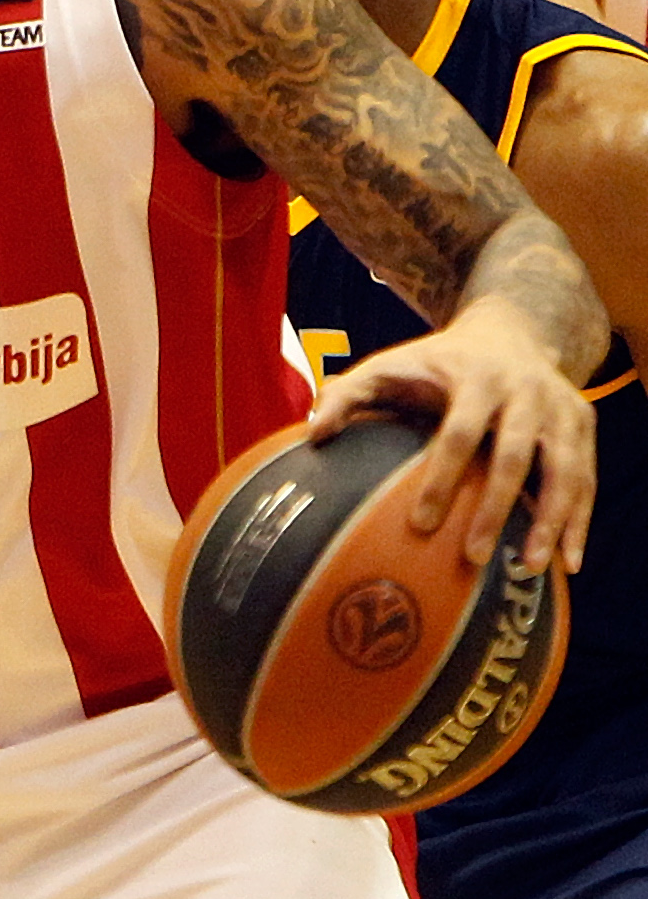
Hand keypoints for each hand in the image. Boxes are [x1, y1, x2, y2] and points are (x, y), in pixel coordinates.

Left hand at [309, 296, 595, 572]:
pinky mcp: (582, 426)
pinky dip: (579, 520)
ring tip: (532, 568)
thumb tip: (313, 436)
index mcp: (477, 380)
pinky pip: (586, 478)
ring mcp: (561, 410)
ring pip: (563, 470)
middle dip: (496, 508)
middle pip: (514, 456)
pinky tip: (569, 563)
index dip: (442, 479)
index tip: (421, 525)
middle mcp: (526, 393)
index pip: (458, 434)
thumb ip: (345, 395)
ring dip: (552, 521)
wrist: (510, 330)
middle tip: (475, 557)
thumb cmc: (435, 363)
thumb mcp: (388, 366)